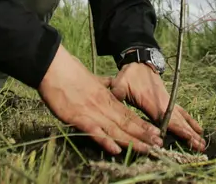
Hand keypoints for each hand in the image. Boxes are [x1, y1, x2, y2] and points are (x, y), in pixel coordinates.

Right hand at [37, 45, 162, 154]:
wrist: (55, 67)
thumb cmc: (71, 73)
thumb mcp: (93, 79)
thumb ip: (104, 85)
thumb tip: (111, 86)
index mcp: (107, 98)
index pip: (129, 114)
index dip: (143, 125)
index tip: (156, 133)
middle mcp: (103, 106)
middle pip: (127, 123)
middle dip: (143, 135)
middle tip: (159, 144)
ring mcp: (92, 112)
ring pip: (116, 129)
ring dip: (132, 140)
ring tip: (147, 148)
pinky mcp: (78, 117)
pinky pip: (94, 131)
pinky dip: (105, 140)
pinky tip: (116, 149)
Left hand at [102, 63, 205, 151]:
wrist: (141, 63)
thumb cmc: (130, 75)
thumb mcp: (120, 83)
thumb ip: (118, 93)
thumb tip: (114, 101)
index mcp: (152, 102)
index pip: (166, 118)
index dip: (175, 128)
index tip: (186, 137)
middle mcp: (163, 103)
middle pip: (178, 121)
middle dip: (189, 134)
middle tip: (200, 147)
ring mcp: (168, 102)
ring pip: (182, 119)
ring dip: (192, 131)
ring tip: (202, 143)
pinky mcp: (169, 102)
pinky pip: (182, 113)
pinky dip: (190, 122)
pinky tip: (199, 131)